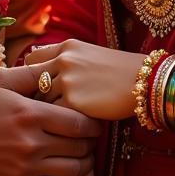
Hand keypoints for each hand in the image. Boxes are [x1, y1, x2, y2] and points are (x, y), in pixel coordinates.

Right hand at [0, 64, 101, 175]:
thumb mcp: (0, 80)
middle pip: (79, 147)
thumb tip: (56, 68)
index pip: (77, 122)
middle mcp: (31, 143)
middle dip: (90, 143)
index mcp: (30, 114)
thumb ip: (31, 74)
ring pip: (72, 172)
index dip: (92, 123)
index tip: (95, 121)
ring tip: (84, 157)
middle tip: (91, 139)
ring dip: (84, 165)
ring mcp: (25, 168)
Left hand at [26, 40, 143, 120]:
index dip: (30, 76)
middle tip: (39, 111)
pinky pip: (55, 116)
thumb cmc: (117, 71)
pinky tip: (69, 128)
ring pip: (42, 101)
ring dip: (48, 112)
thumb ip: (64, 60)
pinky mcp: (74, 102)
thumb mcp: (89, 54)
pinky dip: (60, 124)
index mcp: (66, 47)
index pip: (31, 60)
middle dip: (34, 96)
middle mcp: (63, 60)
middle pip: (32, 82)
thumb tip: (37, 71)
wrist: (144, 81)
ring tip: (57, 121)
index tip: (35, 90)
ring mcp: (67, 80)